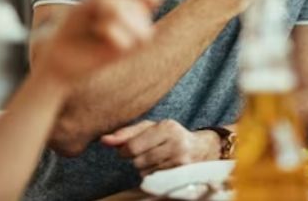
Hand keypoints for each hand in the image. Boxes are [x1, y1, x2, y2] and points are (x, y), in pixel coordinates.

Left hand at [35, 0, 164, 84]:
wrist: (61, 50)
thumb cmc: (80, 21)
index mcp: (136, 2)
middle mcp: (140, 18)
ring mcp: (136, 34)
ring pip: (138, 13)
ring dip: (113, 10)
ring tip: (97, 18)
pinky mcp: (127, 50)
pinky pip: (126, 33)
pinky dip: (107, 29)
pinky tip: (98, 32)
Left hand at [101, 119, 219, 175]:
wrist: (204, 148)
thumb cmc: (171, 136)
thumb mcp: (151, 128)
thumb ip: (126, 133)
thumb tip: (103, 140)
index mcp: (167, 126)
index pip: (132, 147)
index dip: (125, 151)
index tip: (129, 149)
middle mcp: (176, 143)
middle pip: (138, 162)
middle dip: (137, 160)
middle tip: (149, 153)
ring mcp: (181, 161)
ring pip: (146, 173)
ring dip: (147, 169)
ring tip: (159, 159)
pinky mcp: (184, 175)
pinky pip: (156, 181)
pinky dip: (155, 176)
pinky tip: (164, 168)